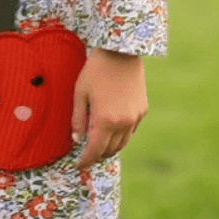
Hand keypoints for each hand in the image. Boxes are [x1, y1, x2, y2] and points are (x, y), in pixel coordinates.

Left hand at [71, 48, 147, 167]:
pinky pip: (130, 130)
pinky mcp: (142, 110)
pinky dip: (121, 135)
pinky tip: (112, 129)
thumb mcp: (80, 92)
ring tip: (99, 145)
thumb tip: (77, 140)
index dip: (85, 160)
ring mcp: (135, 117)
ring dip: (110, 148)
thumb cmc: (96, 70)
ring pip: (122, 143)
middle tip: (87, 155)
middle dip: (97, 155)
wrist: (121, 52)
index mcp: (105, 120)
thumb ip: (78, 119)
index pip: (94, 150)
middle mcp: (123, 123)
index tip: (78, 165)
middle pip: (109, 150)